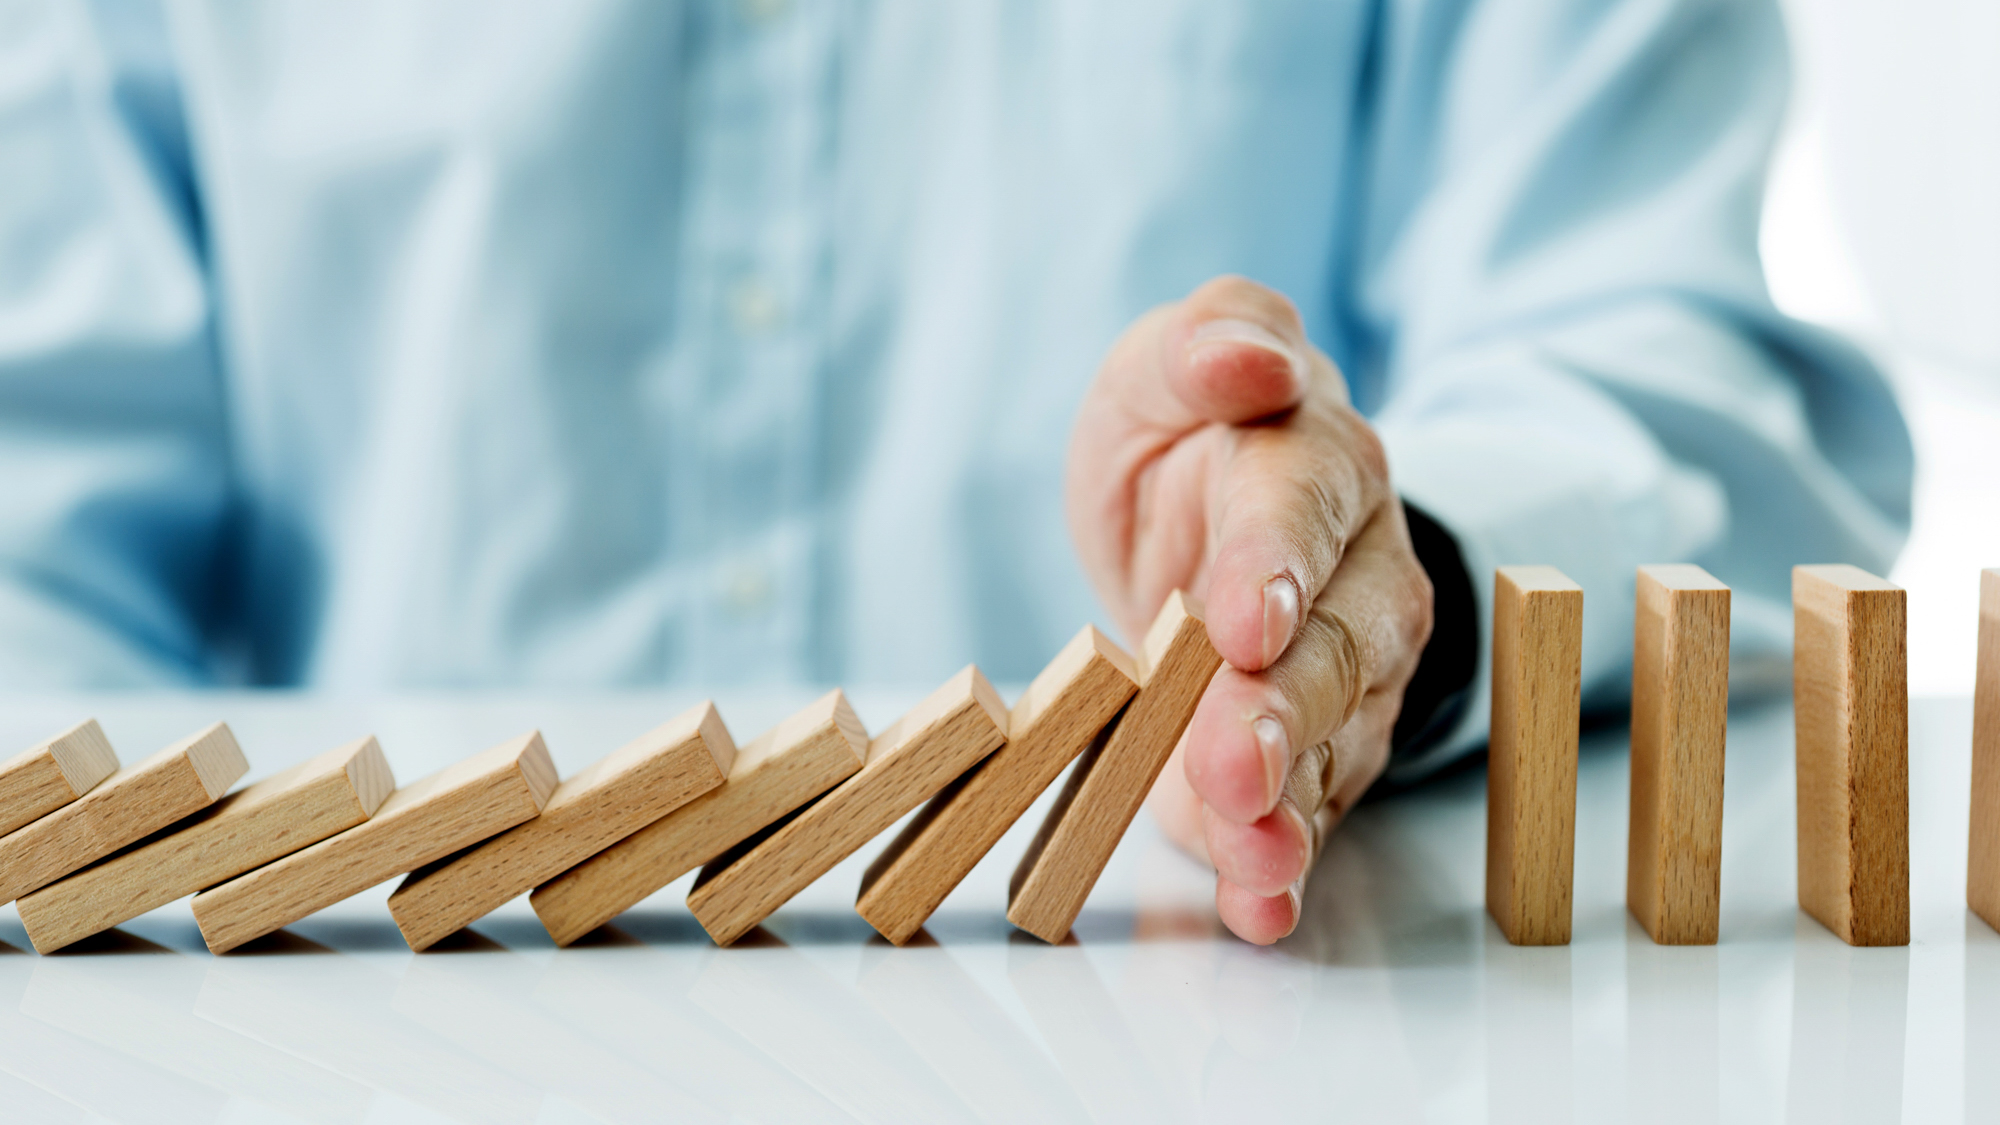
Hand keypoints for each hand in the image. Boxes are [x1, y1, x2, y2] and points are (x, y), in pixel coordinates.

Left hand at [1066, 276, 1434, 943]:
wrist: (1211, 515)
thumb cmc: (1189, 436)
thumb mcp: (1164, 370)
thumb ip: (1207, 345)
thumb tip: (1247, 359)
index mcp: (1316, 461)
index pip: (1301, 509)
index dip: (1273, 565)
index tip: (1241, 622)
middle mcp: (1355, 571)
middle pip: (1332, 646)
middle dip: (1281, 711)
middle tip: (1231, 766)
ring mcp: (1350, 670)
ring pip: (1332, 740)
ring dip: (1287, 806)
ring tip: (1250, 859)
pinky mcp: (1323, 749)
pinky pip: (1311, 805)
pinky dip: (1282, 862)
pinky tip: (1257, 905)